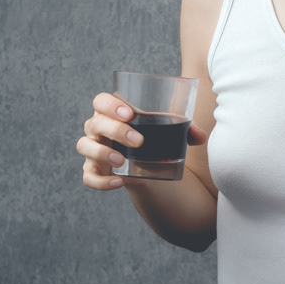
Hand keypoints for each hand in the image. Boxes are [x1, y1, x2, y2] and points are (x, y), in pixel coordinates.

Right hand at [76, 92, 207, 190]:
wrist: (142, 161)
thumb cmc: (151, 137)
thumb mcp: (166, 131)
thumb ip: (184, 130)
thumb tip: (199, 136)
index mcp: (111, 112)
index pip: (101, 101)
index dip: (110, 105)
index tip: (129, 113)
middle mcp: (97, 128)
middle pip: (95, 123)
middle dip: (115, 131)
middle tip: (139, 141)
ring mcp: (93, 149)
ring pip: (85, 146)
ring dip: (102, 153)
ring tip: (122, 161)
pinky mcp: (94, 170)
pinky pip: (89, 177)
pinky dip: (101, 181)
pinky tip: (119, 182)